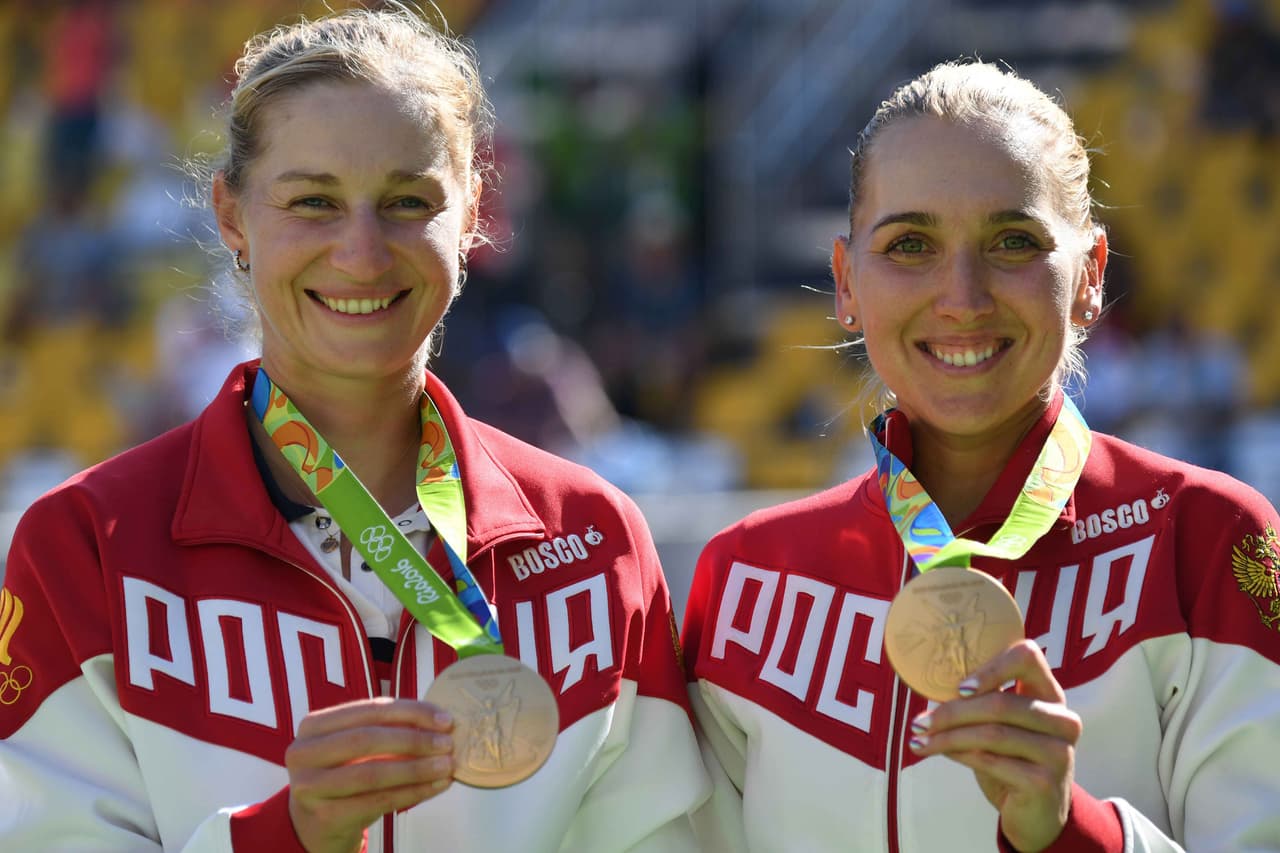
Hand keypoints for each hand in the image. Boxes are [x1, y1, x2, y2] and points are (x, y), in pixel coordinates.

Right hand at [285, 697, 454, 852]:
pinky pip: (377, 801)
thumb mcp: (356, 746)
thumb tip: (440, 722)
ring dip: (416, 769)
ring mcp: (310, 786)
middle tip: (447, 744)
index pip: (370, 710)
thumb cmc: (345, 773)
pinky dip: (411, 793)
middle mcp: (304, 753)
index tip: (445, 719)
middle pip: (367, 739)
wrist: (316, 822)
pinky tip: (434, 787)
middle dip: (414, 740)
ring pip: (372, 774)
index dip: (411, 712)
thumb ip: (388, 729)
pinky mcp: (325, 815)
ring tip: (446, 767)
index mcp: (314, 725)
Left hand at [908, 640, 1081, 852]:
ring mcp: (1058, 752)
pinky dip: (960, 755)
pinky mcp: (1045, 782)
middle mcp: (1062, 720)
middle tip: (919, 723)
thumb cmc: (1011, 762)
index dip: (991, 667)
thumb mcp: (1000, 728)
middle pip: (1000, 703)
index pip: (1028, 656)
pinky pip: (992, 761)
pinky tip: (942, 753)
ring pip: (992, 734)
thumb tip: (932, 689)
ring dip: (948, 737)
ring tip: (919, 741)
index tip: (959, 687)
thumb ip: (981, 704)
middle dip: (952, 712)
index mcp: (1050, 695)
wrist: (1036, 816)